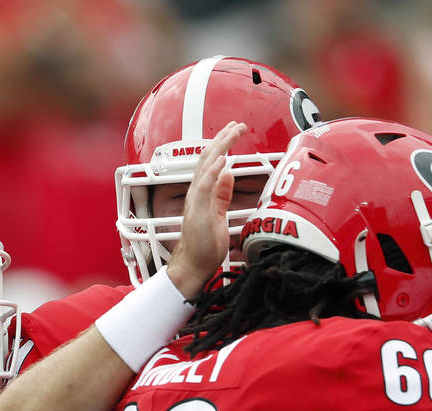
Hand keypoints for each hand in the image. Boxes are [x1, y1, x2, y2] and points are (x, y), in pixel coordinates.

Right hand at [166, 121, 246, 297]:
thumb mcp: (218, 214)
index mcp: (202, 192)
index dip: (223, 144)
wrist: (193, 265)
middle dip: (224, 138)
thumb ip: (222, 194)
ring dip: (221, 146)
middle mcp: (196, 191)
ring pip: (207, 165)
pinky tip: (224, 158)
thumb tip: (228, 175)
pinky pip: (204, 185)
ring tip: (233, 132)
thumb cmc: (204, 245)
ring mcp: (196, 199)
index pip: (212, 161)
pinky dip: (213, 170)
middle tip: (238, 124)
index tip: (235, 131)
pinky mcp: (198, 209)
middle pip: (209, 157)